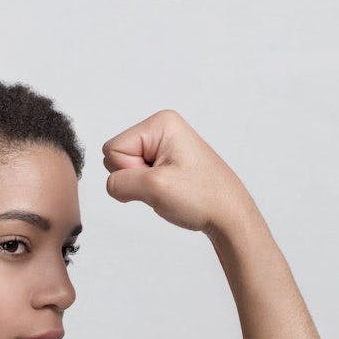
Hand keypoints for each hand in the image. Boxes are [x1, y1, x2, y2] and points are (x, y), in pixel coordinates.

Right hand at [102, 109, 256, 236]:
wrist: (227, 214)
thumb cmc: (203, 196)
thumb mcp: (155, 187)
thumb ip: (120, 182)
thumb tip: (111, 184)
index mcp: (160, 124)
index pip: (113, 148)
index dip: (129, 171)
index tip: (157, 178)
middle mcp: (160, 130)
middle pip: (116, 157)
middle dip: (133, 178)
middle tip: (163, 185)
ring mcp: (162, 146)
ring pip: (124, 169)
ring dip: (140, 186)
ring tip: (168, 188)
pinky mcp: (163, 162)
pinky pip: (135, 176)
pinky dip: (146, 189)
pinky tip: (168, 190)